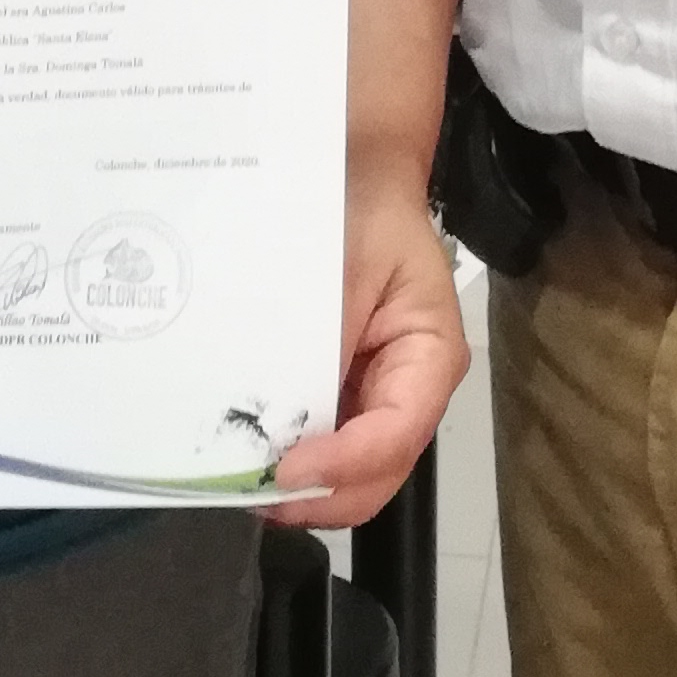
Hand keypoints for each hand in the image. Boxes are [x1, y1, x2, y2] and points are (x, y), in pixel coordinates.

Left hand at [266, 166, 469, 527]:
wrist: (354, 179)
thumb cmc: (359, 212)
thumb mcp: (343, 267)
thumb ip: (325, 342)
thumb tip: (289, 418)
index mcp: (430, 356)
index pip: (395, 434)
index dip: (342, 464)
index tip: (284, 470)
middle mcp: (410, 391)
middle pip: (379, 474)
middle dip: (321, 495)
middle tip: (254, 497)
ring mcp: (377, 399)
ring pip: (354, 473)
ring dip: (304, 489)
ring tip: (246, 486)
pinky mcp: (345, 396)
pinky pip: (326, 445)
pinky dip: (292, 461)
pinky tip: (251, 456)